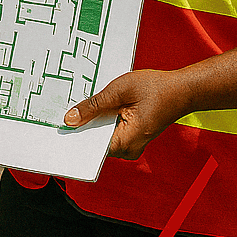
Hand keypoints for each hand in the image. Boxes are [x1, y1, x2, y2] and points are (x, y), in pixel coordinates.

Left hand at [63, 69, 191, 159]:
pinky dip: (99, 119)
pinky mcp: (130, 135)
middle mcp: (128, 149)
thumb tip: (70, 120)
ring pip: (100, 136)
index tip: (53, 131)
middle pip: (93, 142)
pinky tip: (88, 106)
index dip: (72, 138)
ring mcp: (130, 143)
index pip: (91, 148)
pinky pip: (108, 131)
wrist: (182, 89)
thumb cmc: (155, 88)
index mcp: (126, 142)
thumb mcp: (119, 91)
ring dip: (89, 122)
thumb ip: (95, 105)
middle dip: (78, 128)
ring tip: (69, 106)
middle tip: (55, 113)